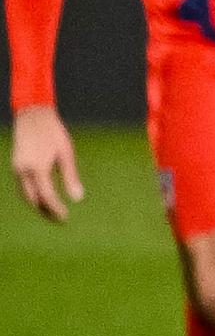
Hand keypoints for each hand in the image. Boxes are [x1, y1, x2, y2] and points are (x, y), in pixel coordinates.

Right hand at [12, 104, 79, 222]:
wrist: (32, 115)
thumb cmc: (53, 133)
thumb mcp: (66, 153)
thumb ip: (70, 176)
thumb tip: (78, 198)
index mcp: (37, 168)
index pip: (46, 196)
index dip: (55, 209)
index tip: (65, 217)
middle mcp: (23, 170)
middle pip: (32, 199)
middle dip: (45, 211)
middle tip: (60, 220)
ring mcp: (17, 168)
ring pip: (25, 194)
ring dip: (37, 205)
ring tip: (52, 212)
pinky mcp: (15, 165)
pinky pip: (23, 186)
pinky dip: (32, 195)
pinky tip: (43, 198)